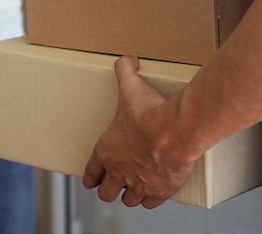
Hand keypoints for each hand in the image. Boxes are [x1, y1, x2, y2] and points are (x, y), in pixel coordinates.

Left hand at [82, 55, 195, 208]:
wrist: (172, 131)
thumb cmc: (148, 112)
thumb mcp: (131, 86)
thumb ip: (125, 69)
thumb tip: (127, 58)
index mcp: (106, 152)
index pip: (90, 173)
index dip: (90, 177)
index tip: (91, 180)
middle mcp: (119, 172)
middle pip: (106, 192)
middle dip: (109, 189)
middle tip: (113, 185)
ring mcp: (139, 184)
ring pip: (128, 200)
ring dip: (130, 195)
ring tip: (135, 189)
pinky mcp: (159, 191)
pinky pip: (150, 203)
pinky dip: (151, 199)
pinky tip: (154, 193)